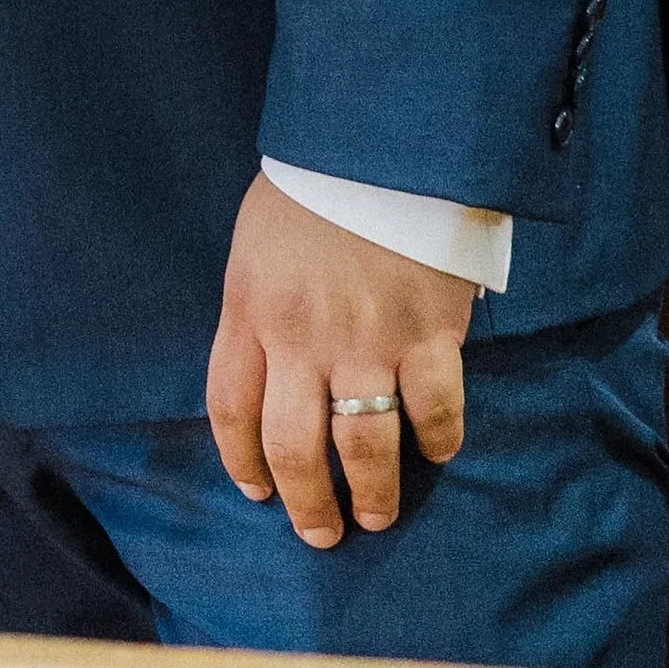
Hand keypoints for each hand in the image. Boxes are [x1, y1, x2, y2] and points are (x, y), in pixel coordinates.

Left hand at [205, 172, 470, 543]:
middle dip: (306, 504)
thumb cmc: (313, 182)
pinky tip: (436, 450)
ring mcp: (366, 339)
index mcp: (249, 308)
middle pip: (292, 448)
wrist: (380, 134)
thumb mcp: (257, 242)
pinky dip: (438, 441)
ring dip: (372, 494)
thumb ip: (259, 308)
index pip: (230, 408)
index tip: (259, 491)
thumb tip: (271, 370)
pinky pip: (435, 413)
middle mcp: (300, 337)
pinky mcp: (429, 333)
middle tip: (321, 533)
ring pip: (364, 448)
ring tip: (378, 514)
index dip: (242, 462)